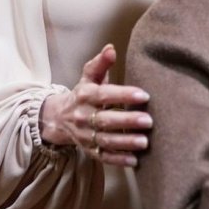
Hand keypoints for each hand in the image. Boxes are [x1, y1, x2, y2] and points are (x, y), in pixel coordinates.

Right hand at [39, 44, 151, 166]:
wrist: (60, 118)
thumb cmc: (83, 94)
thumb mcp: (88, 77)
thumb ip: (100, 64)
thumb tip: (111, 48)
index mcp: (85, 96)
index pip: (104, 95)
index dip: (124, 95)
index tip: (144, 96)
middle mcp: (83, 117)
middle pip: (105, 120)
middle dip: (127, 121)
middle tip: (149, 121)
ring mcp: (85, 135)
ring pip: (105, 141)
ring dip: (125, 143)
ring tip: (144, 142)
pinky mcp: (89, 150)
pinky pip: (103, 157)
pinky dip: (118, 160)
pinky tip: (135, 160)